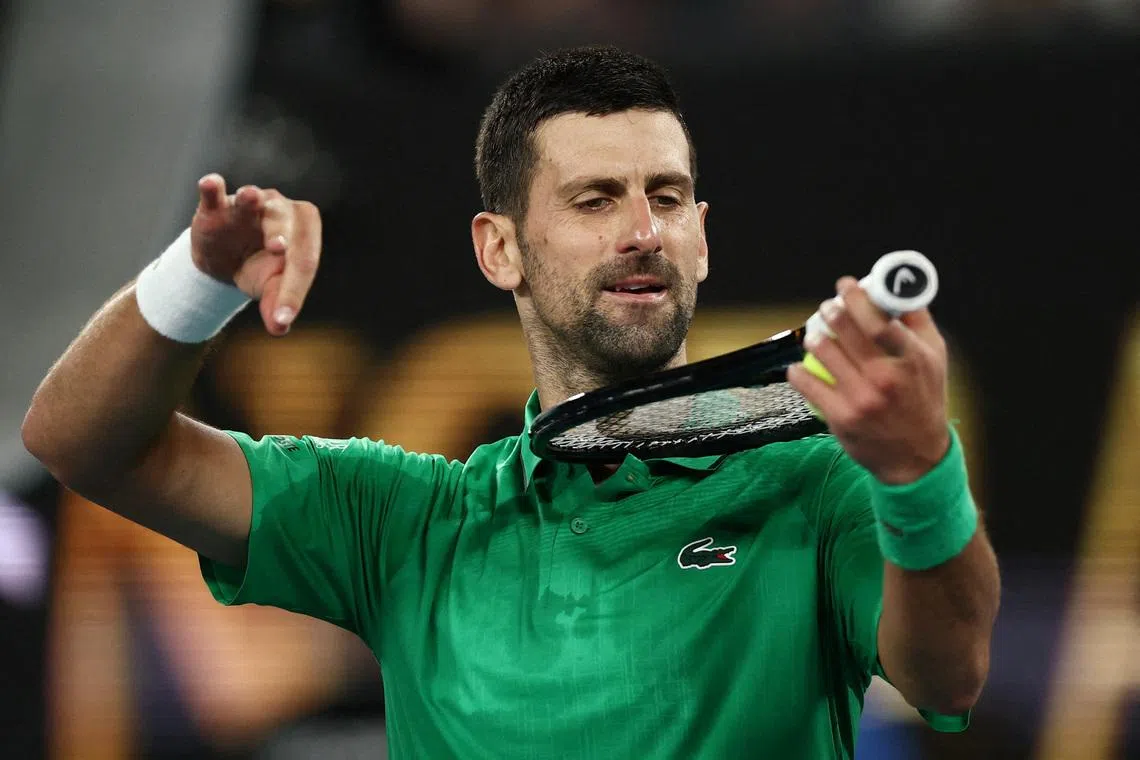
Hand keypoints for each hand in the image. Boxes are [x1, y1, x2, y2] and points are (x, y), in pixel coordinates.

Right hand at [190, 174, 321, 335]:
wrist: (226, 259)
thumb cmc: (260, 269)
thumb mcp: (270, 287)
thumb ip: (276, 304)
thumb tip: (279, 328)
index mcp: (303, 234)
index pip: (303, 262)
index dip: (293, 292)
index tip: (281, 318)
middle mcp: (281, 212)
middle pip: (284, 227)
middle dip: (280, 236)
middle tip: (279, 249)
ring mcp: (249, 205)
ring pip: (254, 200)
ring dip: (251, 199)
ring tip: (251, 195)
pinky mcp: (217, 207)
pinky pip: (214, 193)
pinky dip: (212, 188)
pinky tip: (209, 183)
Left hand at [787, 276, 950, 484]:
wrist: (916, 456)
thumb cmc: (924, 399)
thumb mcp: (935, 359)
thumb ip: (917, 322)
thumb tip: (899, 288)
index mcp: (911, 359)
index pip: (880, 320)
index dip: (858, 297)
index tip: (846, 285)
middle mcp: (886, 377)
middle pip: (848, 331)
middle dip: (831, 311)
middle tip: (827, 307)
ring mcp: (862, 398)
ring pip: (824, 353)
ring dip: (814, 338)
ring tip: (814, 336)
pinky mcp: (842, 417)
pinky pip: (808, 385)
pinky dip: (798, 373)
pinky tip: (798, 367)